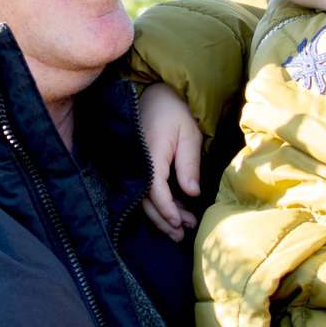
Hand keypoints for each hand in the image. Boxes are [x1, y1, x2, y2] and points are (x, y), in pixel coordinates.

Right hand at [138, 83, 202, 241]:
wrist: (156, 92)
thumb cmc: (176, 111)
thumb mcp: (189, 135)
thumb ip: (189, 165)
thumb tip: (192, 194)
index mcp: (150, 154)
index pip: (154, 190)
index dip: (167, 210)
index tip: (181, 223)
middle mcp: (137, 162)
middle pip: (145, 200)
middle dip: (164, 220)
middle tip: (182, 234)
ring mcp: (134, 164)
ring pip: (143, 198)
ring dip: (160, 215)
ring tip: (179, 228)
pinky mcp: (136, 164)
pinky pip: (143, 189)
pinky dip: (157, 203)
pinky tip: (173, 210)